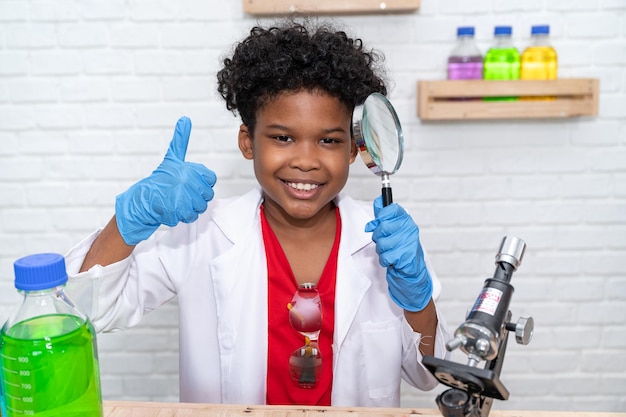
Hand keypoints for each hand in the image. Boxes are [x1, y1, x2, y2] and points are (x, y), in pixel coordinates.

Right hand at [115, 116, 216, 244]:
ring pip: (200, 207)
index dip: (202, 183)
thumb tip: (185, 119)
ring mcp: (182, 197)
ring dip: (190, 208)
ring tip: (177, 202)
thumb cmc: (160, 179)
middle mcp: (186, 182)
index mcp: (188, 169)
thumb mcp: (172, 158)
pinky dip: (181, 216)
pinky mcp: (176, 212)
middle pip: (207, 195)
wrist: (142, 199)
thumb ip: (181, 140)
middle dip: (196, 197)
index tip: (190, 182)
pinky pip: (189, 217)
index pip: (211, 179)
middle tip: (182, 194)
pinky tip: (173, 209)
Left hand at [365, 195, 432, 311]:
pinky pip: (385, 256)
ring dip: (381, 250)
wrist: (412, 270)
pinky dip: (385, 260)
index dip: (380, 216)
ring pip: (382, 243)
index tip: (378, 223)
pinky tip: (392, 260)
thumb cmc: (401, 248)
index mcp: (406, 219)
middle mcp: (409, 228)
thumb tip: (377, 201)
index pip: (390, 209)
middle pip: (382, 227)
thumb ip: (384, 216)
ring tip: (389, 252)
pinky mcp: (406, 256)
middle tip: (384, 242)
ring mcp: (409, 242)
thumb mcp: (393, 229)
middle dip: (378, 237)